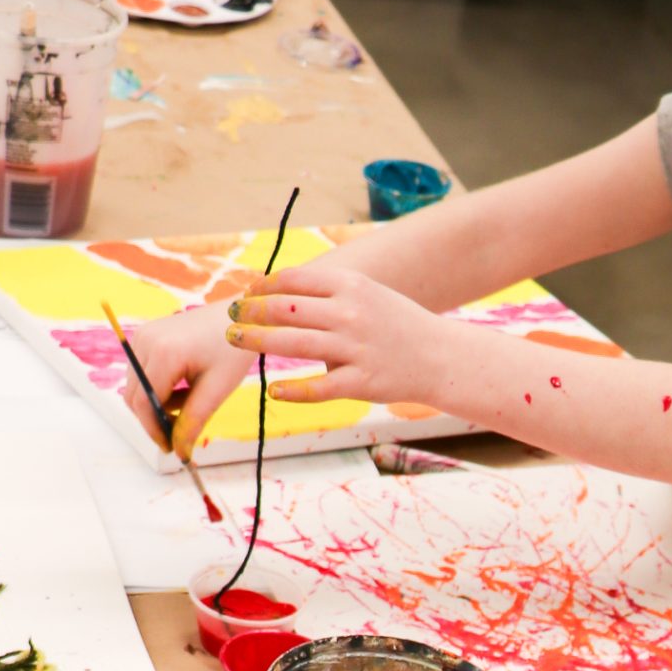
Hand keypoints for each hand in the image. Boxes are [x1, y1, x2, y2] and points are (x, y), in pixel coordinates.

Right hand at [120, 303, 247, 456]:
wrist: (236, 317)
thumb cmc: (231, 350)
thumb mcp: (216, 390)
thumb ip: (193, 422)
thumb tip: (179, 452)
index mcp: (164, 353)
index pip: (144, 402)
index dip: (154, 430)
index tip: (170, 448)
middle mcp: (145, 341)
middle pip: (134, 396)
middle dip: (155, 418)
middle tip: (182, 431)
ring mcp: (143, 336)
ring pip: (137, 387)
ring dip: (159, 404)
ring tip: (191, 400)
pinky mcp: (145, 336)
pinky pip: (142, 373)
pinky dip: (159, 388)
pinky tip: (184, 387)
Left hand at [225, 263, 441, 407]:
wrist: (440, 357)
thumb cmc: (398, 325)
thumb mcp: (368, 294)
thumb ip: (330, 293)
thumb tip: (283, 293)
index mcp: (351, 285)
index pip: (294, 280)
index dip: (263, 285)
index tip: (248, 292)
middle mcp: (350, 313)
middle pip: (286, 308)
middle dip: (252, 310)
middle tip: (231, 315)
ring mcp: (355, 348)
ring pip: (294, 343)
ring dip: (258, 341)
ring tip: (235, 340)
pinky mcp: (361, 382)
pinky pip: (319, 387)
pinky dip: (293, 390)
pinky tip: (274, 390)